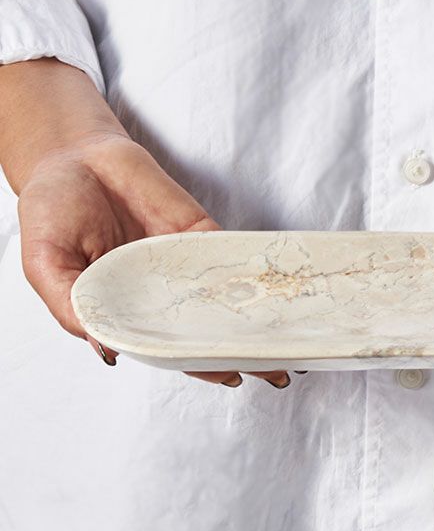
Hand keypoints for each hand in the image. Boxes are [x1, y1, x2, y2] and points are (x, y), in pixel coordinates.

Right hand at [18, 131, 293, 388]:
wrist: (73, 154)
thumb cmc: (54, 209)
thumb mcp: (47, 264)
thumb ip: (73, 306)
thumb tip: (108, 349)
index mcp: (125, 309)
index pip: (168, 346)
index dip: (200, 363)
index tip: (231, 377)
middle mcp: (160, 293)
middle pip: (207, 328)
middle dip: (242, 349)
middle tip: (278, 371)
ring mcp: (183, 263)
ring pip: (227, 297)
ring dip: (256, 318)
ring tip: (289, 340)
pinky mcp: (198, 232)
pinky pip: (228, 254)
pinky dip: (253, 272)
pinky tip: (276, 291)